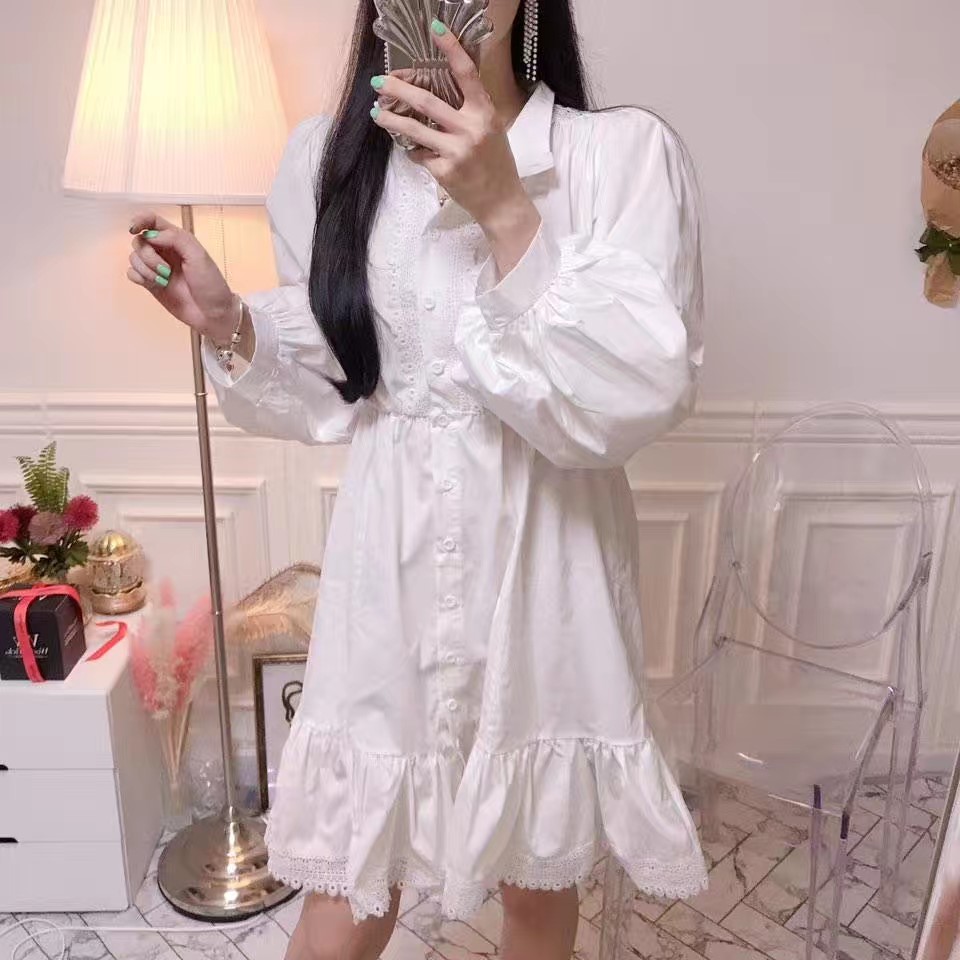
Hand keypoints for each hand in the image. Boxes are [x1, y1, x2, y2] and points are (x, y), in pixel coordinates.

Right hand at [126, 213, 236, 341]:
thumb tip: (150, 234)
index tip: (134, 229)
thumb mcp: (198, 256)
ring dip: (145, 268)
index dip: (140, 220)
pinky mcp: (151, 283)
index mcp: (177, 240)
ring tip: (164, 280)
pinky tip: (153, 284)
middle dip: (148, 255)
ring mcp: (156, 268)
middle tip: (166, 270)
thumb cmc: (211, 284)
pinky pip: (132, 273)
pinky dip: (139, 277)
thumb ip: (175, 239)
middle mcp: (164, 251)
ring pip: (134, 257)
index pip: (152, 221)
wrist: (212, 313)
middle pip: (139, 241)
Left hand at [371, 21, 540, 272]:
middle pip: (427, 101)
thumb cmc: (495, 162)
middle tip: (379, 82)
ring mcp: (456, 151)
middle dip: (398, 89)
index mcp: (485, 113)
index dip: (451, 49)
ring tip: (376, 113)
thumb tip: (435, 89)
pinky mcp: (443, 171)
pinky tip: (415, 151)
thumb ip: (469, 110)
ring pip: (414, 129)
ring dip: (391, 120)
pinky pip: (419, 154)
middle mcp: (471, 129)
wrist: (500, 201)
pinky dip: (415, 151)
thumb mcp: (491, 129)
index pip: (466, 74)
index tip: (435, 29)